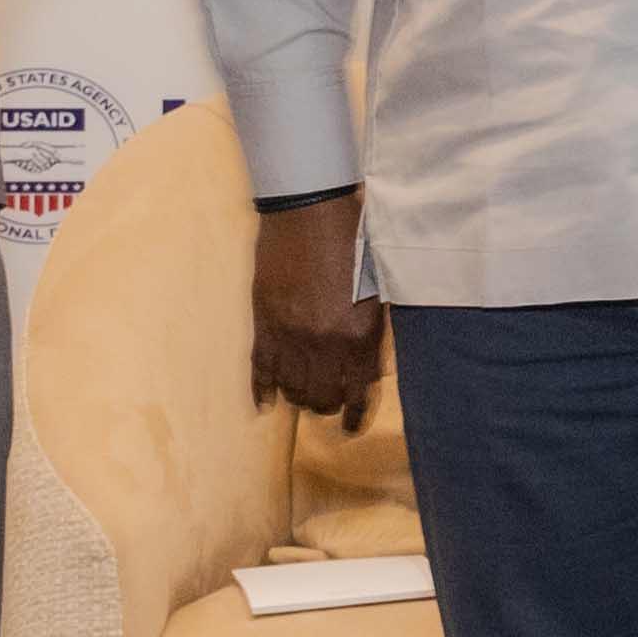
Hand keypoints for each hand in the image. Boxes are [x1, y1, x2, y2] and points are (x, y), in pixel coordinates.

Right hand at [246, 191, 388, 421]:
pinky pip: (260, 370)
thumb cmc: (353, 241)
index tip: (349, 425)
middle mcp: (326, 344)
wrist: (309, 211)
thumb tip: (361, 369)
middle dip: (324, 404)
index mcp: (360, 335)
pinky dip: (261, 390)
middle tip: (324, 401)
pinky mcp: (264, 324)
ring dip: (297, 397)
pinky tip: (265, 403)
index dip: (352, 414)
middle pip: (321, 396)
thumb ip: (369, 332)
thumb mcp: (376, 290)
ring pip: (291, 388)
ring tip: (300, 395)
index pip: (356, 392)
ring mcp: (291, 336)